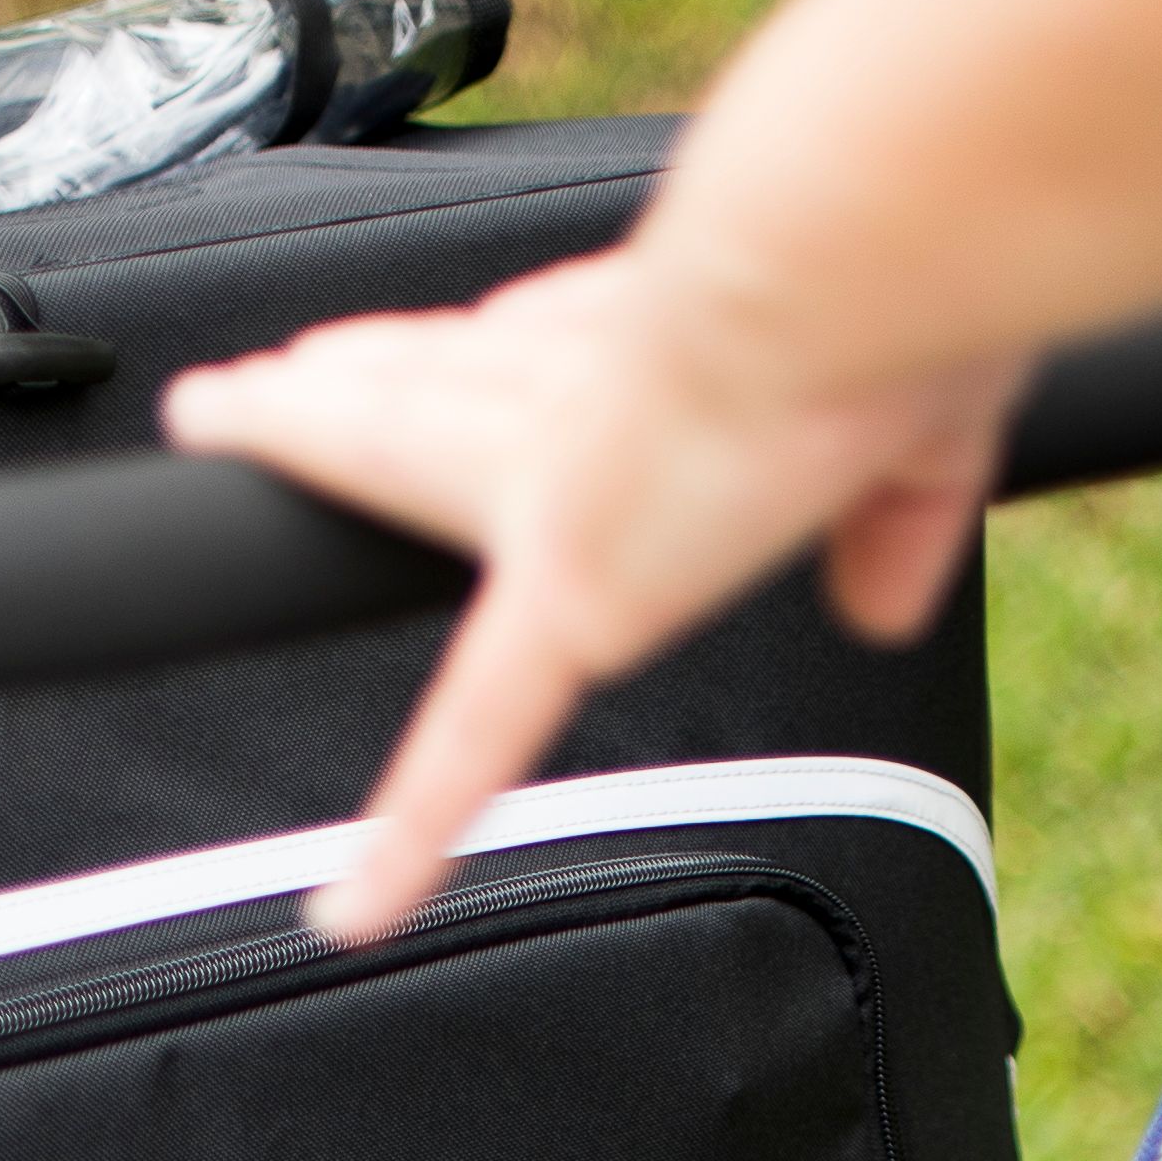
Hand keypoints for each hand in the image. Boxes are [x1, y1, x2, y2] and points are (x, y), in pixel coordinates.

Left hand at [161, 241, 1018, 941]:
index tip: (502, 336)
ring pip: (397, 441)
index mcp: (695, 335)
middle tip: (288, 373)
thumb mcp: (940, 417)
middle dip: (378, 372)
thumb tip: (881, 607)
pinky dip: (416, 829)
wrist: (859, 254)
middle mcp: (600, 378)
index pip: (586, 342)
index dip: (538, 337)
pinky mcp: (555, 592)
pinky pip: (470, 738)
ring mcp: (556, 472)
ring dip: (304, 431)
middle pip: (459, 377)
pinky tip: (351, 906)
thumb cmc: (916, 293)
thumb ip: (906, 514)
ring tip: (221, 419)